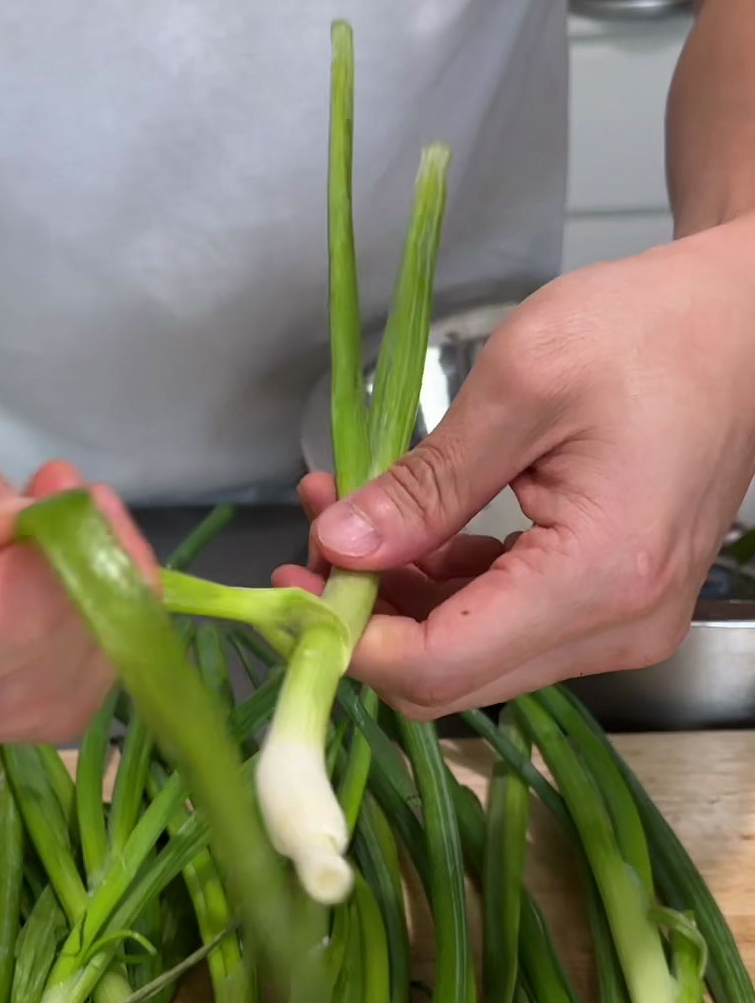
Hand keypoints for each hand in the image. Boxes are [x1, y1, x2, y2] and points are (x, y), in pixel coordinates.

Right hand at [0, 274, 150, 739]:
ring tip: (69, 518)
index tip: (80, 530)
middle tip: (95, 505)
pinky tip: (45, 558)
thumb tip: (8, 546)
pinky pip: (2, 696)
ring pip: (0, 710)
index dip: (8, 619)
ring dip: (73, 625)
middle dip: (65, 613)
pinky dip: (57, 636)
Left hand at [277, 223, 754, 717]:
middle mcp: (619, 628)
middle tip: (307, 546)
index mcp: (600, 578)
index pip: (441, 666)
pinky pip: (504, 625)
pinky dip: (443, 585)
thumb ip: (426, 482)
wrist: (743, 322)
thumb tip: (340, 546)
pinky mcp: (612, 605)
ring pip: (470, 656)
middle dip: (366, 622)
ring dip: (397, 599)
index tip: (293, 582)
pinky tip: (399, 526)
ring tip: (340, 514)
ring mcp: (621, 625)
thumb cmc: (651, 331)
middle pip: (451, 679)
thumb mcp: (521, 384)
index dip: (353, 640)